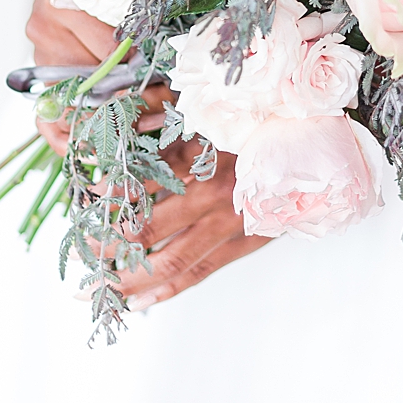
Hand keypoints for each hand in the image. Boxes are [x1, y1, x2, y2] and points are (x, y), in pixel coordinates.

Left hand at [24, 0, 270, 302]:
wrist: (324, 138)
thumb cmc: (264, 115)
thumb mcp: (210, 102)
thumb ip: (159, 102)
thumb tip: (111, 106)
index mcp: (199, 158)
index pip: (136, 185)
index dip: (103, 196)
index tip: (81, 199)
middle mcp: (210, 195)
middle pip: (143, 231)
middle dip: (104, 247)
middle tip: (78, 256)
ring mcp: (229, 223)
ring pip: (167, 261)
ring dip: (127, 278)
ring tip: (96, 291)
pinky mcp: (246, 241)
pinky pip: (198, 272)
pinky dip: (165, 291)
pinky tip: (139, 301)